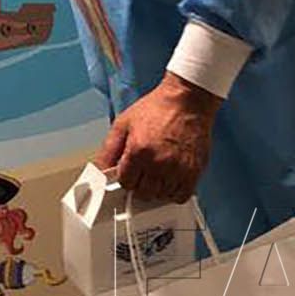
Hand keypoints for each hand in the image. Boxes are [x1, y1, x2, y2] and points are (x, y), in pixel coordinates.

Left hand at [96, 72, 219, 203]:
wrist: (187, 100)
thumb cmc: (157, 109)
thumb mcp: (123, 124)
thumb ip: (108, 150)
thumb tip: (100, 170)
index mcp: (137, 151)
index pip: (126, 183)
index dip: (127, 178)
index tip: (131, 171)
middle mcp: (157, 162)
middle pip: (143, 193)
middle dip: (141, 184)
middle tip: (144, 171)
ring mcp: (177, 168)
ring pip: (161, 195)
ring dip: (158, 188)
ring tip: (159, 171)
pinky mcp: (194, 170)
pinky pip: (181, 195)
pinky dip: (175, 191)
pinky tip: (172, 178)